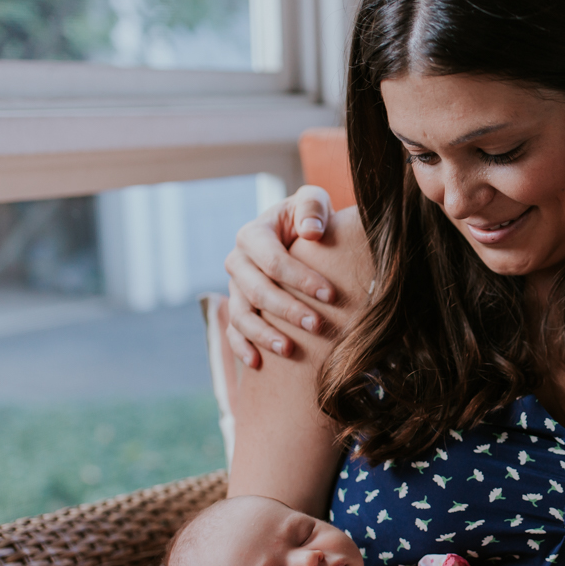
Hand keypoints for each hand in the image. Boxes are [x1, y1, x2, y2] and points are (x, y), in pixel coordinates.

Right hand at [225, 185, 342, 367]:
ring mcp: (235, 288)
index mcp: (253, 235)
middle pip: (257, 292)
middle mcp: (238, 262)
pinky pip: (233, 331)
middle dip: (287, 310)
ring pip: (242, 316)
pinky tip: (258, 363)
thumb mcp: (312, 202)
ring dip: (264, 335)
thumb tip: (311, 232)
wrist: (296, 235)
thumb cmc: (308, 218)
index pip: (273, 261)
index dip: (301, 279)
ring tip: (289, 350)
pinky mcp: (238, 308)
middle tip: (318, 326)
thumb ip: (312, 207)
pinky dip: (242, 348)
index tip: (331, 295)